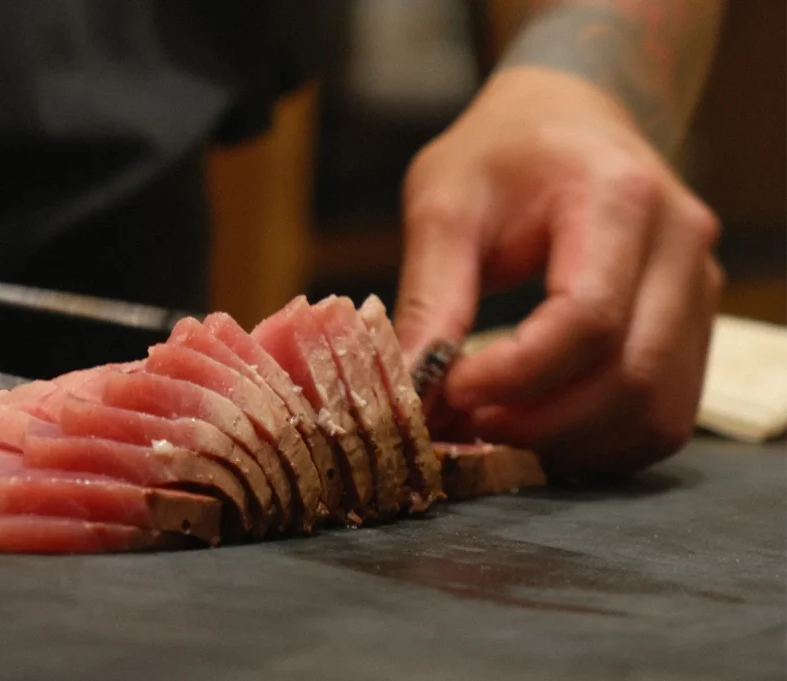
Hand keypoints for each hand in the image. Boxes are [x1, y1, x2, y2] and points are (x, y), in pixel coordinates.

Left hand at [394, 66, 723, 476]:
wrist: (567, 120)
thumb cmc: (500, 154)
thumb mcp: (445, 204)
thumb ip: (430, 295)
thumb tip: (409, 390)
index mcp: (620, 197)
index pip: (587, 318)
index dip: (515, 375)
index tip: (449, 390)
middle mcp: (680, 245)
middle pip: (629, 376)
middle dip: (537, 422)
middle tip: (462, 423)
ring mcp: (698, 289)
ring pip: (654, 411)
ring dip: (569, 442)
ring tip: (493, 429)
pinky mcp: (693, 326)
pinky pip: (662, 416)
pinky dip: (600, 443)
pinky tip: (538, 430)